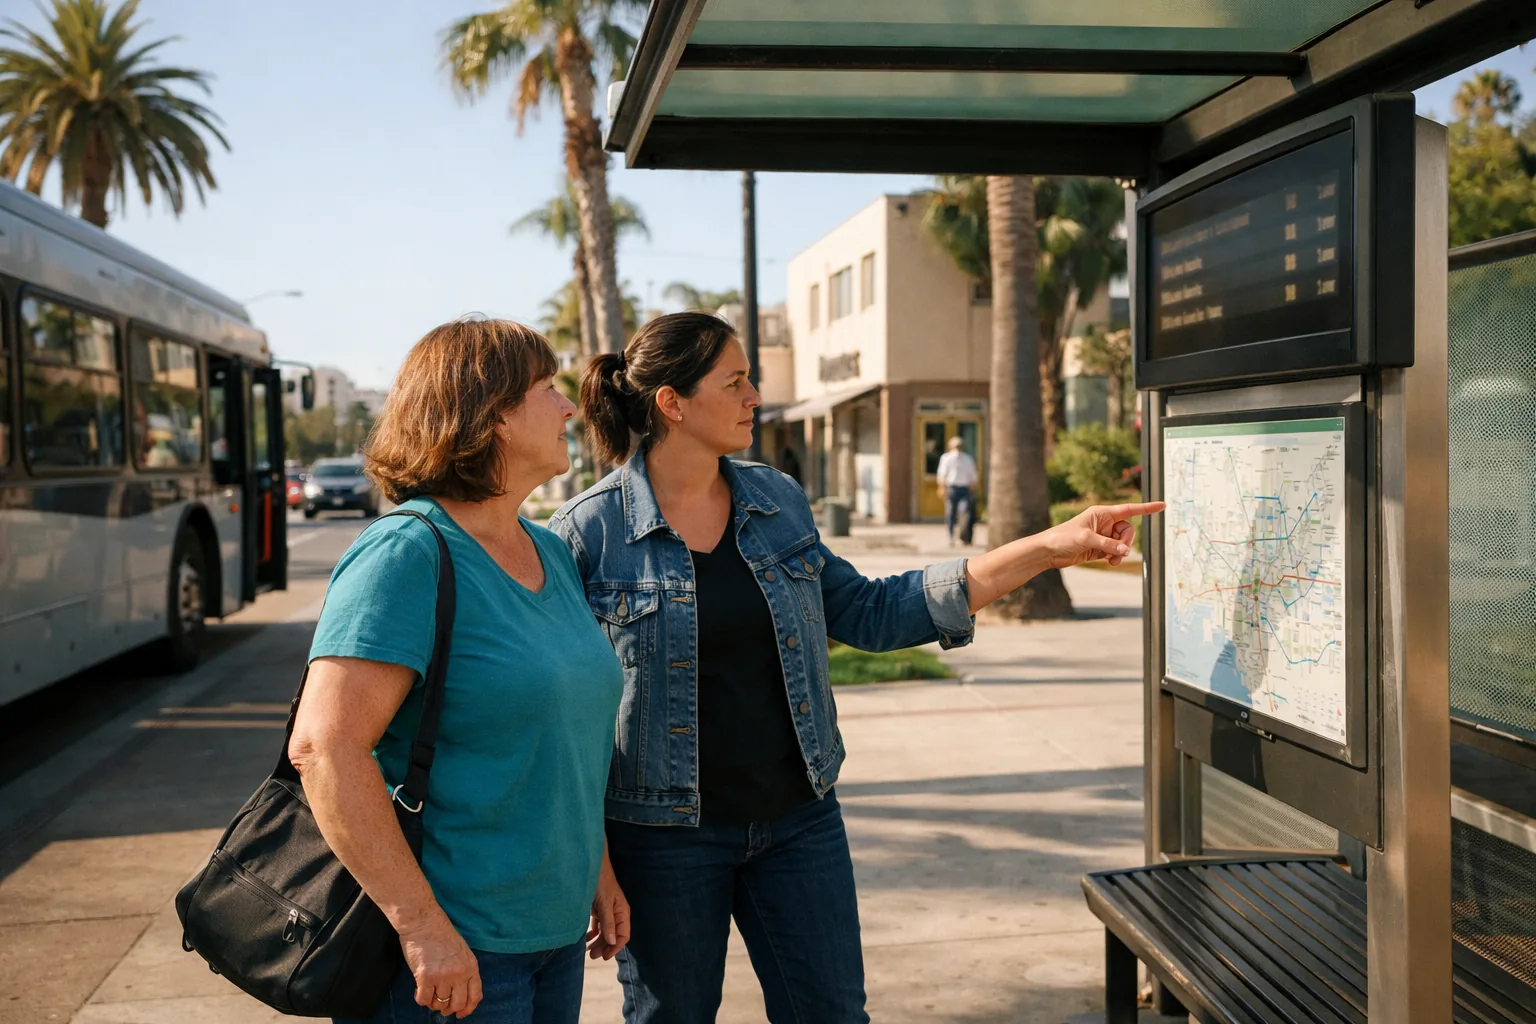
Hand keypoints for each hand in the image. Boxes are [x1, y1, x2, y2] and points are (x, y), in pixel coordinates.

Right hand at [398, 911, 481, 1018]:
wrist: (424, 923)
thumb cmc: (442, 935)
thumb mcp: (462, 952)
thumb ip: (464, 970)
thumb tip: (460, 992)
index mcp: (471, 967)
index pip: (475, 996)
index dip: (468, 1009)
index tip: (461, 1014)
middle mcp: (459, 974)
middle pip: (457, 1004)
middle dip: (449, 1009)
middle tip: (441, 1007)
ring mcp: (442, 976)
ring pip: (439, 1003)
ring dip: (433, 1003)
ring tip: (429, 994)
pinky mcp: (425, 977)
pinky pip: (424, 1000)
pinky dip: (421, 999)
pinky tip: (419, 992)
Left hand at [587, 848, 629, 959]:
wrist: (590, 865)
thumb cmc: (601, 881)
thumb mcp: (605, 902)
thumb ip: (608, 922)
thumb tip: (612, 942)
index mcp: (622, 912)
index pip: (623, 935)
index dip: (615, 947)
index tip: (605, 956)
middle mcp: (616, 913)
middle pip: (613, 936)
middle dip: (604, 947)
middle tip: (592, 956)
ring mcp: (607, 911)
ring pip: (605, 932)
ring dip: (598, 942)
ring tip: (588, 951)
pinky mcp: (599, 909)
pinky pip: (598, 925)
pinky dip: (593, 933)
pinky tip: (586, 939)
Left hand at [1035, 502, 1163, 568]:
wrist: (1049, 551)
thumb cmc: (1063, 538)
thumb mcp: (1086, 539)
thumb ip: (1107, 545)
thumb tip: (1126, 551)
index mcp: (1103, 513)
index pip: (1130, 509)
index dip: (1147, 508)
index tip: (1162, 505)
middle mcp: (1105, 523)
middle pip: (1129, 531)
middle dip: (1126, 542)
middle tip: (1118, 552)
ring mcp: (1104, 536)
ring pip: (1124, 544)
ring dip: (1121, 552)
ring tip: (1112, 561)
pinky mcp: (1100, 548)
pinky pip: (1117, 552)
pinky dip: (1116, 557)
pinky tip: (1110, 562)